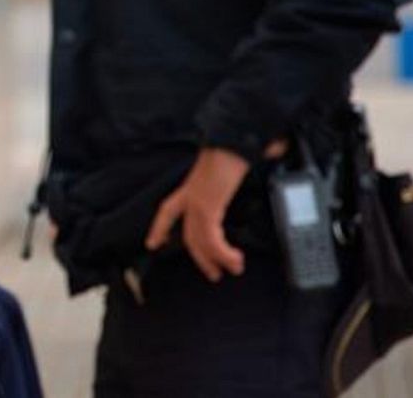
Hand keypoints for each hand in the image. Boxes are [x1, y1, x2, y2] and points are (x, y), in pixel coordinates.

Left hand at [145, 146, 252, 282]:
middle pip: (188, 234)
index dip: (160, 228)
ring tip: (232, 270)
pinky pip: (210, 240)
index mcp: (193, 186)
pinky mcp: (206, 207)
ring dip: (216, 260)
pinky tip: (234, 259)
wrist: (234, 139)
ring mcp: (196, 202)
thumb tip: (259, 168)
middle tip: (213, 274)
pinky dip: (223, 254)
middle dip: (200, 257)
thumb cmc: (235, 149)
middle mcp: (191, 195)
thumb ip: (236, 175)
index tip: (152, 244)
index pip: (169, 210)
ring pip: (199, 241)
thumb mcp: (231, 167)